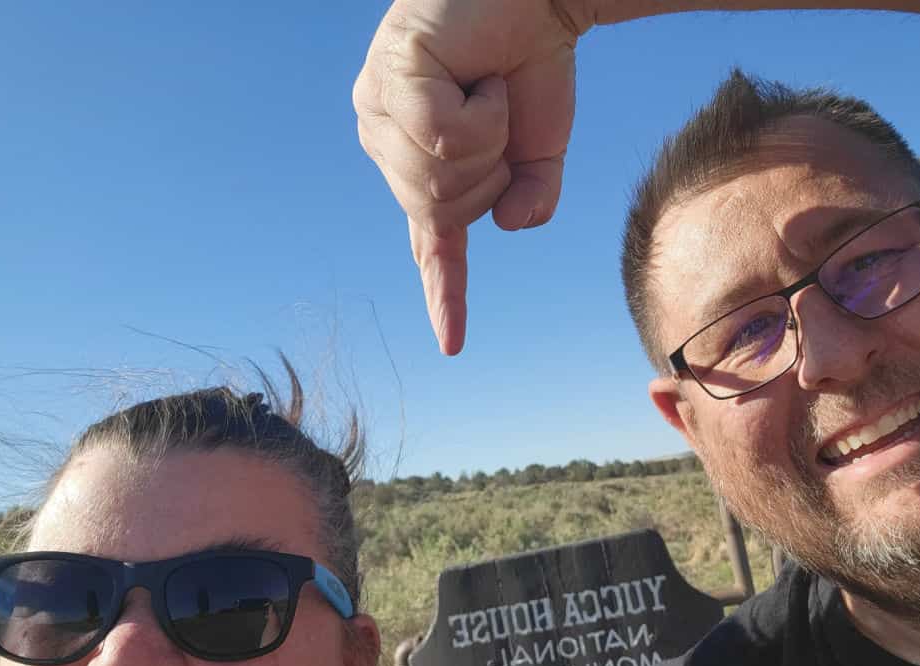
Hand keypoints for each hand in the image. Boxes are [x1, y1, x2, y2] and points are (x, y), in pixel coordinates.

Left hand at [354, 0, 585, 353]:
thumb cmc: (530, 65)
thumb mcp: (540, 153)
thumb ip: (530, 198)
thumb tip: (508, 225)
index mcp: (416, 165)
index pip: (429, 241)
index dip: (447, 293)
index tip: (453, 345)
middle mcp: (385, 141)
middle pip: (441, 211)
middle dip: (491, 174)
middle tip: (499, 112)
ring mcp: (378, 110)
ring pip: (439, 180)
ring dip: (489, 139)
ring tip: (487, 88)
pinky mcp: (388, 79)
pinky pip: (442, 138)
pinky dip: (480, 112)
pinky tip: (476, 75)